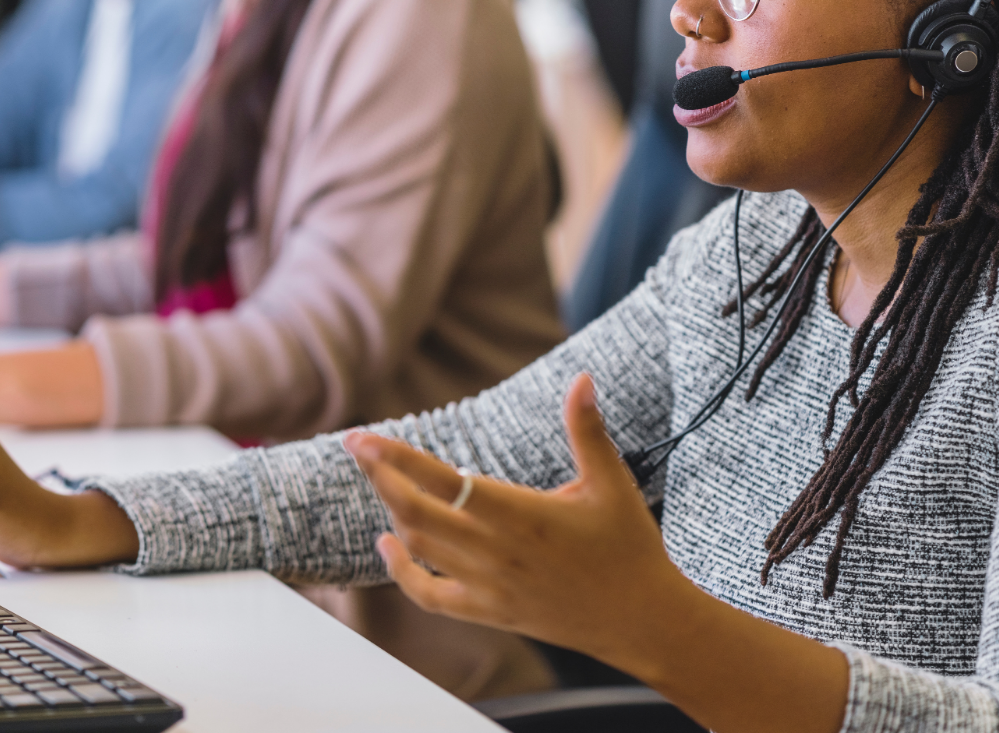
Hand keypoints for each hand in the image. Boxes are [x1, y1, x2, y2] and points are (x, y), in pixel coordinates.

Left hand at [344, 373, 688, 670]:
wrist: (643, 620)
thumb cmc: (628, 547)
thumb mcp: (610, 481)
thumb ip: (587, 429)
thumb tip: (582, 378)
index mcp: (521, 514)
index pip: (442, 480)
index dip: (397, 458)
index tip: (364, 437)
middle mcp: (496, 552)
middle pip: (416, 512)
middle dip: (379, 476)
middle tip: (356, 446)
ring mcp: (489, 587)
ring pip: (419, 546)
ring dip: (392, 511)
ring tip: (380, 478)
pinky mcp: (490, 612)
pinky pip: (430, 596)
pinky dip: (401, 572)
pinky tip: (388, 544)